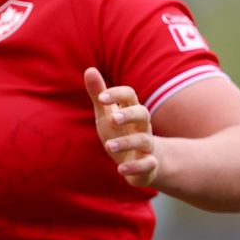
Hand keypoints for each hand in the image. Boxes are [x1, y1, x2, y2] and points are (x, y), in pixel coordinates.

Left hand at [85, 67, 157, 187]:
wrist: (143, 162)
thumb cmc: (121, 132)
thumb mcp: (107, 114)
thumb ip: (99, 95)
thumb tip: (89, 69)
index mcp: (131, 111)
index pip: (129, 96)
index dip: (116, 95)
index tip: (100, 98)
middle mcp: (143, 126)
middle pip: (143, 114)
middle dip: (129, 115)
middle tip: (113, 118)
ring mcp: (147, 146)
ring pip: (144, 140)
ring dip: (127, 142)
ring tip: (108, 146)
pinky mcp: (149, 165)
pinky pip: (148, 164)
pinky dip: (135, 167)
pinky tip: (120, 169)